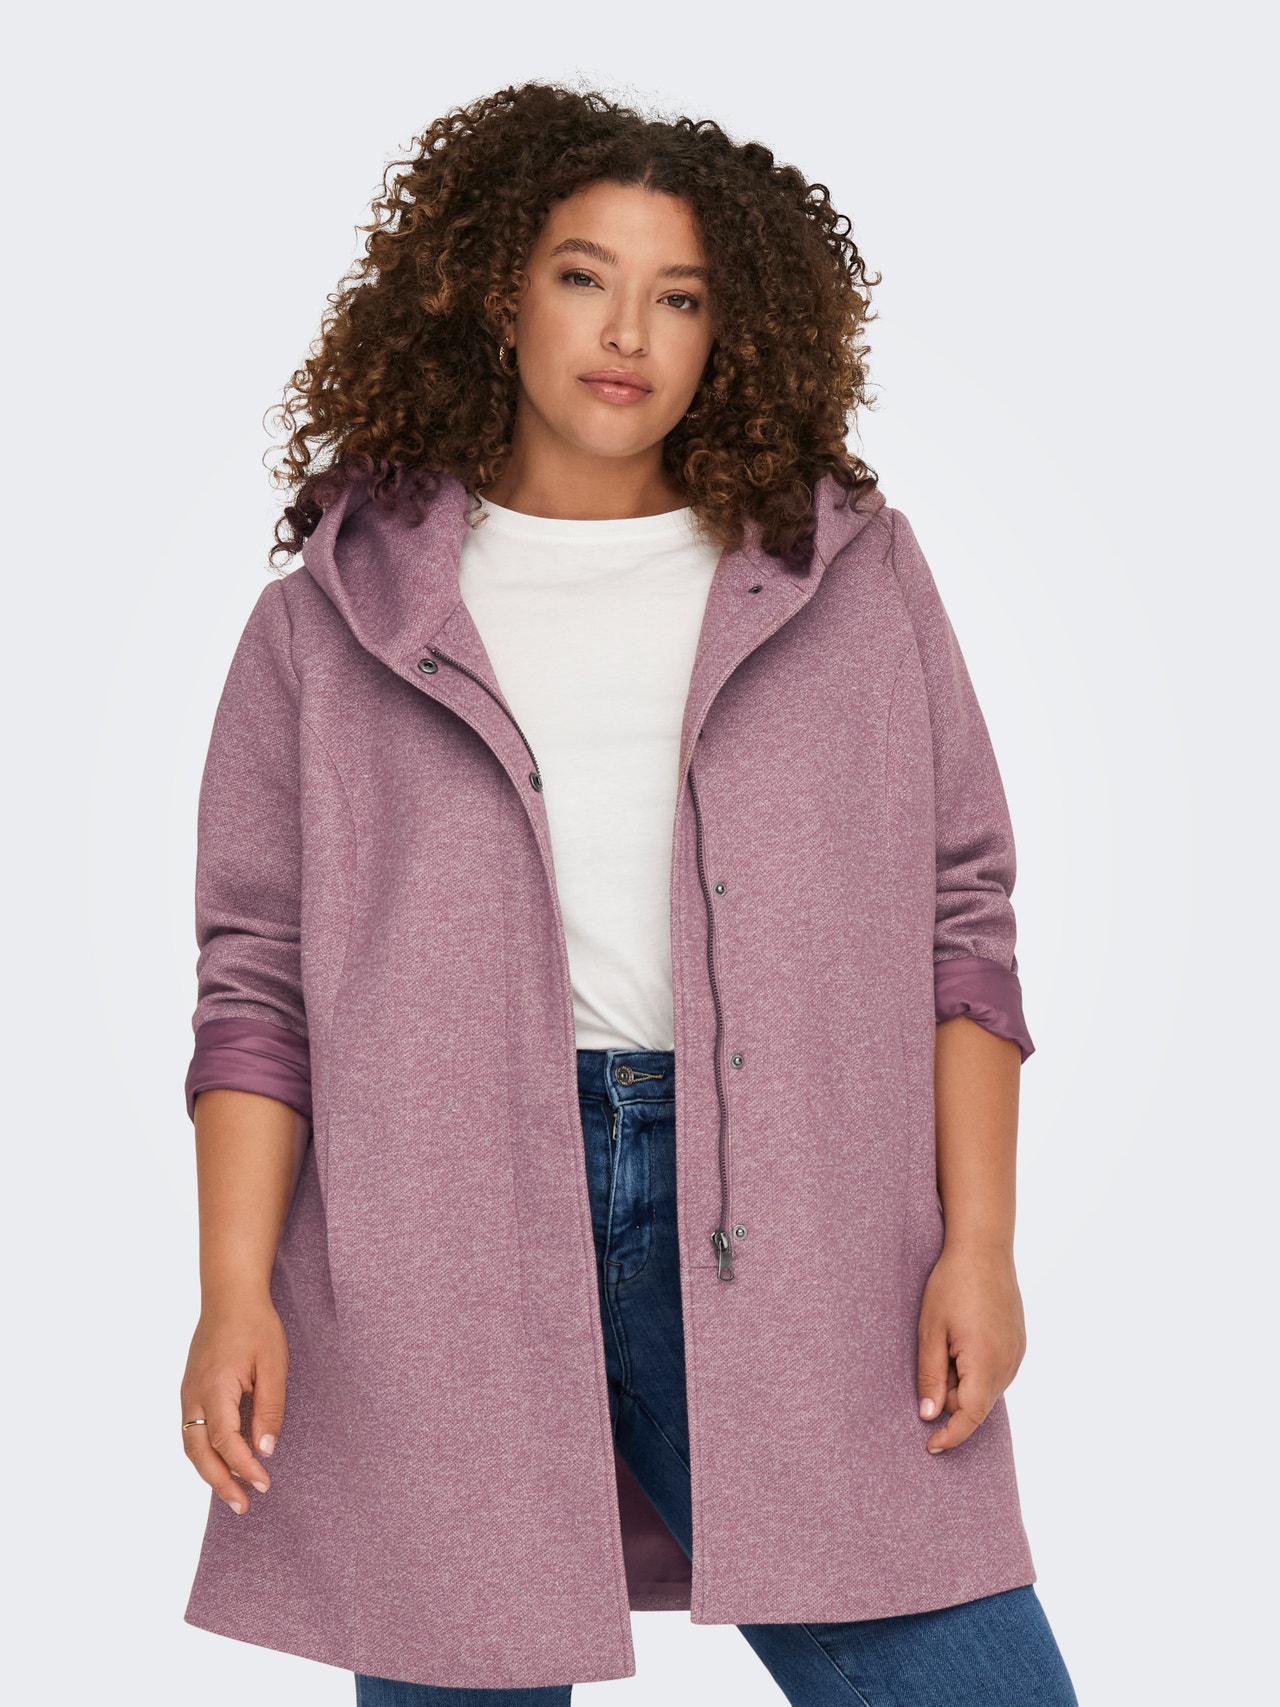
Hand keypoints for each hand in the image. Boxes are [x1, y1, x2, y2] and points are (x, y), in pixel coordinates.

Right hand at [180, 1295, 288, 1512]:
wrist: (230, 1296)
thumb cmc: (256, 1326)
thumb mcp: (274, 1365)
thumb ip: (269, 1409)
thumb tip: (265, 1451)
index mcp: (215, 1387)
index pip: (226, 1441)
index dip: (244, 1467)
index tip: (264, 1484)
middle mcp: (193, 1394)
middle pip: (200, 1452)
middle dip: (220, 1483)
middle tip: (243, 1507)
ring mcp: (187, 1392)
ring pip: (191, 1444)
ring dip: (209, 1472)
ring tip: (233, 1492)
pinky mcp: (189, 1389)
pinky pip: (191, 1430)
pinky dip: (204, 1452)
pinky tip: (222, 1462)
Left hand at [916, 1242, 1025, 1452]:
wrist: (984, 1249)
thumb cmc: (952, 1286)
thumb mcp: (931, 1331)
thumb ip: (930, 1377)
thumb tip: (929, 1415)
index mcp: (985, 1364)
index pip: (971, 1417)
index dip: (950, 1436)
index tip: (931, 1446)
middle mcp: (1008, 1364)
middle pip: (976, 1403)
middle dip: (950, 1396)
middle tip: (932, 1358)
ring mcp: (1017, 1353)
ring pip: (986, 1388)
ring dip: (963, 1380)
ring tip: (947, 1340)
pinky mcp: (1019, 1343)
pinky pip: (996, 1371)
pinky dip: (977, 1368)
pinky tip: (963, 1337)